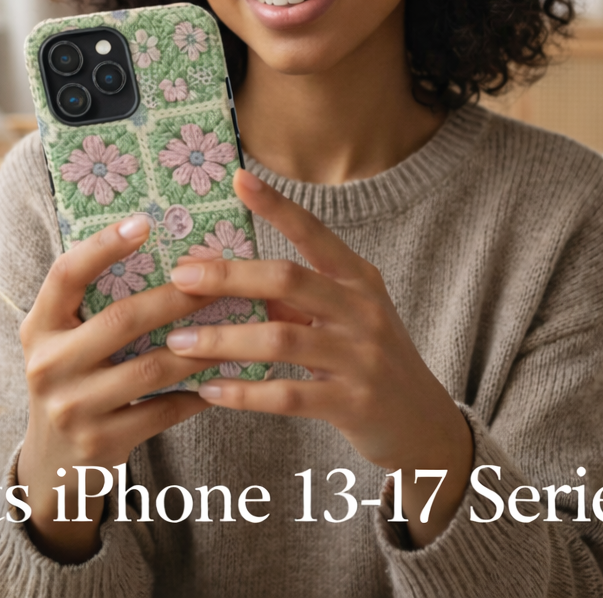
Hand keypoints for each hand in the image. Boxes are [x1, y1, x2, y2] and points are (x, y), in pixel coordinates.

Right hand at [16, 215, 216, 561]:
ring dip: (201, 345)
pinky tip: (226, 376)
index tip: (144, 222)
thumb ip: (93, 301)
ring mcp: (72, 407)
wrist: (52, 465)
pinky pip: (164, 409)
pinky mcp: (101, 442)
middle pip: (123, 319)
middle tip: (221, 277)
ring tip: (237, 324)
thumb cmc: (72, 379)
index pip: (66, 274)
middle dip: (178, 296)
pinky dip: (198, 391)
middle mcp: (48, 364)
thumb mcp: (64, 338)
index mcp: (38, 326)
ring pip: (152, 366)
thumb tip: (160, 245)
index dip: (103, 246)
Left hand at [165, 169, 473, 546]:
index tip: (238, 178)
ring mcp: (360, 357)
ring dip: (223, 340)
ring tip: (178, 343)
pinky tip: (209, 390)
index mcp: (357, 278)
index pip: (312, 232)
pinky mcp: (353, 404)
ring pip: (280, 340)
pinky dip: (244, 392)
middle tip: (180, 276)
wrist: (424, 423)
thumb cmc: (370, 359)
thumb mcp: (344, 317)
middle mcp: (362, 309)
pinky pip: (287, 396)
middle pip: (287, 280)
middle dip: (228, 276)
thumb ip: (295, 298)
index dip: (276, 205)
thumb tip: (224, 276)